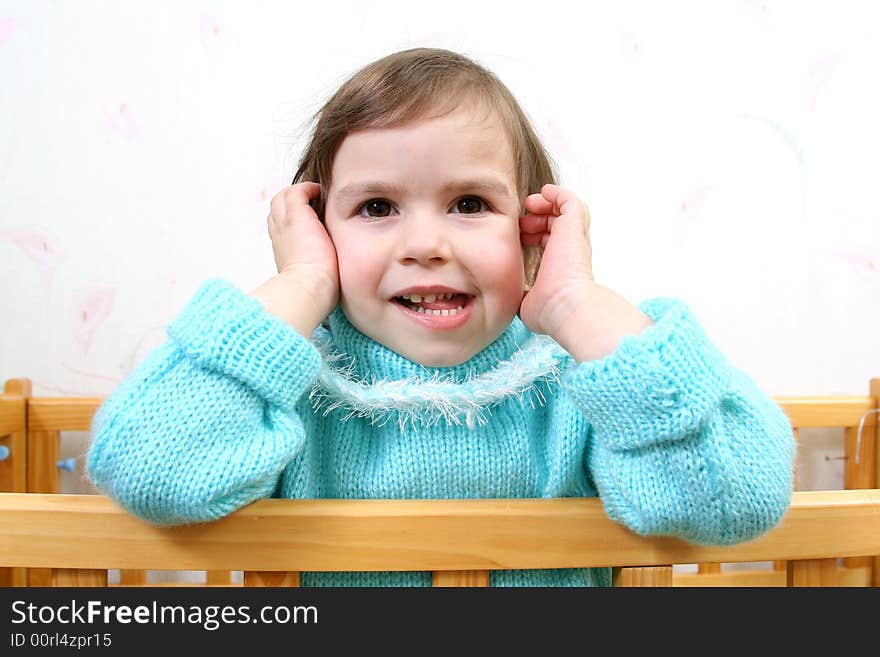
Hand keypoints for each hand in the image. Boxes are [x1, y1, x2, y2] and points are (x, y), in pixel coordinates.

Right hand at [252, 183, 339, 334]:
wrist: (308, 291)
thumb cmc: (315, 294)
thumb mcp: (315, 281)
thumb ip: (321, 272)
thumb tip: (336, 277)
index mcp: (284, 252)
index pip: (281, 229)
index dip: (292, 222)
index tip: (310, 222)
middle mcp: (280, 237)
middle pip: (277, 210)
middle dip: (292, 204)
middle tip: (314, 203)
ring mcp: (285, 225)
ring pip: (282, 198)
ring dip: (298, 194)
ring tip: (317, 195)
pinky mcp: (295, 216)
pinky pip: (296, 191)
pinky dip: (307, 188)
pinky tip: (321, 193)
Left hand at [518, 184, 593, 336]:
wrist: (564, 306)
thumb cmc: (548, 310)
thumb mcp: (527, 301)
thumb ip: (521, 293)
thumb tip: (513, 295)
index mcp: (562, 267)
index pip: (550, 243)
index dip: (534, 235)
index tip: (519, 237)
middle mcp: (571, 251)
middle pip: (557, 225)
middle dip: (538, 219)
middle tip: (521, 222)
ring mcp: (574, 238)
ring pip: (566, 210)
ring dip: (547, 204)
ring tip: (531, 203)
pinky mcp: (574, 226)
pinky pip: (570, 200)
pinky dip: (558, 192)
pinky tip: (543, 192)